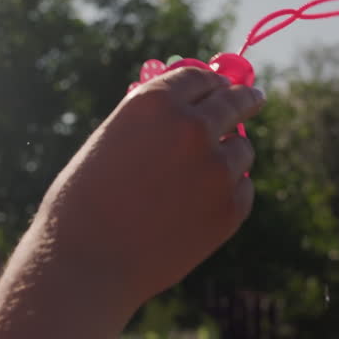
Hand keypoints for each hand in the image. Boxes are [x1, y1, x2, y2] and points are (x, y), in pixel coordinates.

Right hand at [36, 66, 264, 305]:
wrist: (88, 260)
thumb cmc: (85, 201)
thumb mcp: (111, 141)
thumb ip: (152, 122)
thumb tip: (192, 109)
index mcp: (154, 102)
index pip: (198, 78)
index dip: (211, 81)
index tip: (223, 86)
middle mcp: (192, 127)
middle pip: (233, 101)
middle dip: (244, 98)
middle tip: (253, 99)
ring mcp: (216, 168)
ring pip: (241, 149)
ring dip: (229, 154)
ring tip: (198, 179)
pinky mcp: (231, 208)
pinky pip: (242, 188)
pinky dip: (227, 193)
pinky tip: (195, 210)